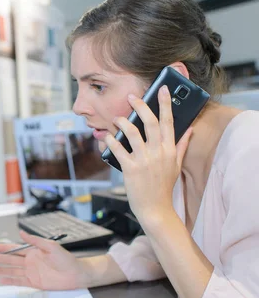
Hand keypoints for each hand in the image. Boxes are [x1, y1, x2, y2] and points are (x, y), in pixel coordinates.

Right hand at [0, 231, 90, 289]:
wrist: (76, 274)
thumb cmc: (65, 258)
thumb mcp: (51, 246)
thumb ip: (35, 241)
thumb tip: (21, 233)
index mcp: (33, 251)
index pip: (15, 249)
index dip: (4, 248)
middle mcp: (30, 262)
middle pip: (10, 260)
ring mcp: (31, 272)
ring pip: (12, 271)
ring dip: (1, 270)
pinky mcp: (34, 283)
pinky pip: (19, 282)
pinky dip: (10, 281)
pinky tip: (1, 280)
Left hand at [104, 85, 192, 223]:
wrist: (156, 208)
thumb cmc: (164, 186)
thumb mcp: (175, 165)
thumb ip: (181, 145)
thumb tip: (190, 130)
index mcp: (169, 149)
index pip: (169, 121)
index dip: (165, 103)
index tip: (161, 89)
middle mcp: (158, 152)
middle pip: (151, 122)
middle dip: (141, 106)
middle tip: (132, 96)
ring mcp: (144, 160)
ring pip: (132, 133)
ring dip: (122, 122)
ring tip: (117, 118)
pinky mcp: (130, 168)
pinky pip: (118, 149)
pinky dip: (110, 140)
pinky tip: (106, 136)